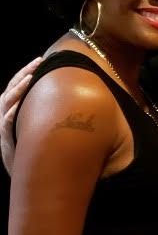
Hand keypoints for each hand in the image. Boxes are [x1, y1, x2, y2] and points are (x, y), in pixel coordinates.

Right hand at [1, 57, 41, 173]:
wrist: (25, 174)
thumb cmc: (38, 148)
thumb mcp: (43, 126)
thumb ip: (51, 112)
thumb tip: (74, 95)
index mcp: (17, 110)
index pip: (19, 85)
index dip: (28, 72)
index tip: (41, 60)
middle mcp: (9, 115)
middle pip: (13, 88)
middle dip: (24, 73)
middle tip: (38, 62)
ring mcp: (7, 126)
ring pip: (8, 102)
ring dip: (18, 89)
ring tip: (30, 77)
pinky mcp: (8, 139)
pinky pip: (8, 122)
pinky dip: (12, 112)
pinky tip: (20, 104)